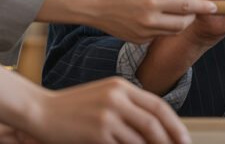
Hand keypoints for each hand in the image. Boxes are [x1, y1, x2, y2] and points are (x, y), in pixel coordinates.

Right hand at [26, 77, 189, 143]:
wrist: (40, 111)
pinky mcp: (98, 133)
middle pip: (155, 122)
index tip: (183, 139)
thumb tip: (154, 128)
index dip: (175, 124)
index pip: (158, 106)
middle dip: (171, 140)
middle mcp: (117, 98)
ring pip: (143, 138)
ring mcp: (108, 115)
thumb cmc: (72, 108)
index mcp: (121, 86)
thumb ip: (128, 106)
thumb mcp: (104, 97)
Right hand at [59, 0, 217, 43]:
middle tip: (191, 3)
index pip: (185, 6)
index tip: (216, 6)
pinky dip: (163, 26)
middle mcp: (148, 22)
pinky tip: (153, 15)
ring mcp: (143, 34)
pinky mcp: (138, 41)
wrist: (88, 5)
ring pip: (173, 30)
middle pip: (183, 23)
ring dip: (180, 21)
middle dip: (192, 14)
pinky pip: (159, 34)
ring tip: (174, 7)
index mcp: (150, 3)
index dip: (203, 6)